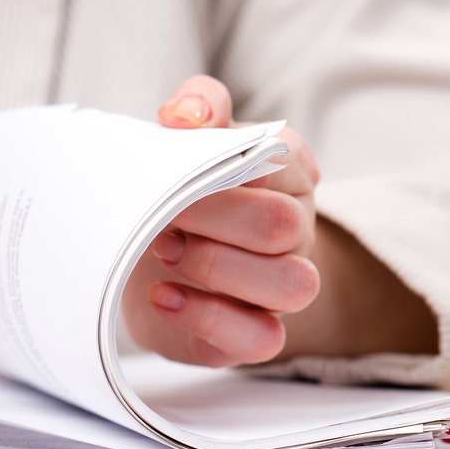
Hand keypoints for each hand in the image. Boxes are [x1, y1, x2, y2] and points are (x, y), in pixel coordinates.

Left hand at [127, 74, 320, 366]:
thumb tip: (187, 115)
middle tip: (162, 218)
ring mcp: (280, 288)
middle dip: (214, 219)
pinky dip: (209, 317)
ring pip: (292, 285)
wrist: (154, 267)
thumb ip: (195, 109)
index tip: (172, 170)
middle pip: (283, 226)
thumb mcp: (185, 145)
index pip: (285, 159)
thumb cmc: (180, 197)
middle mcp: (295, 231)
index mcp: (287, 174)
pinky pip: (262, 339)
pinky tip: (164, 296)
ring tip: (163, 253)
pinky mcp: (255, 335)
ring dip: (219, 268)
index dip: (226, 166)